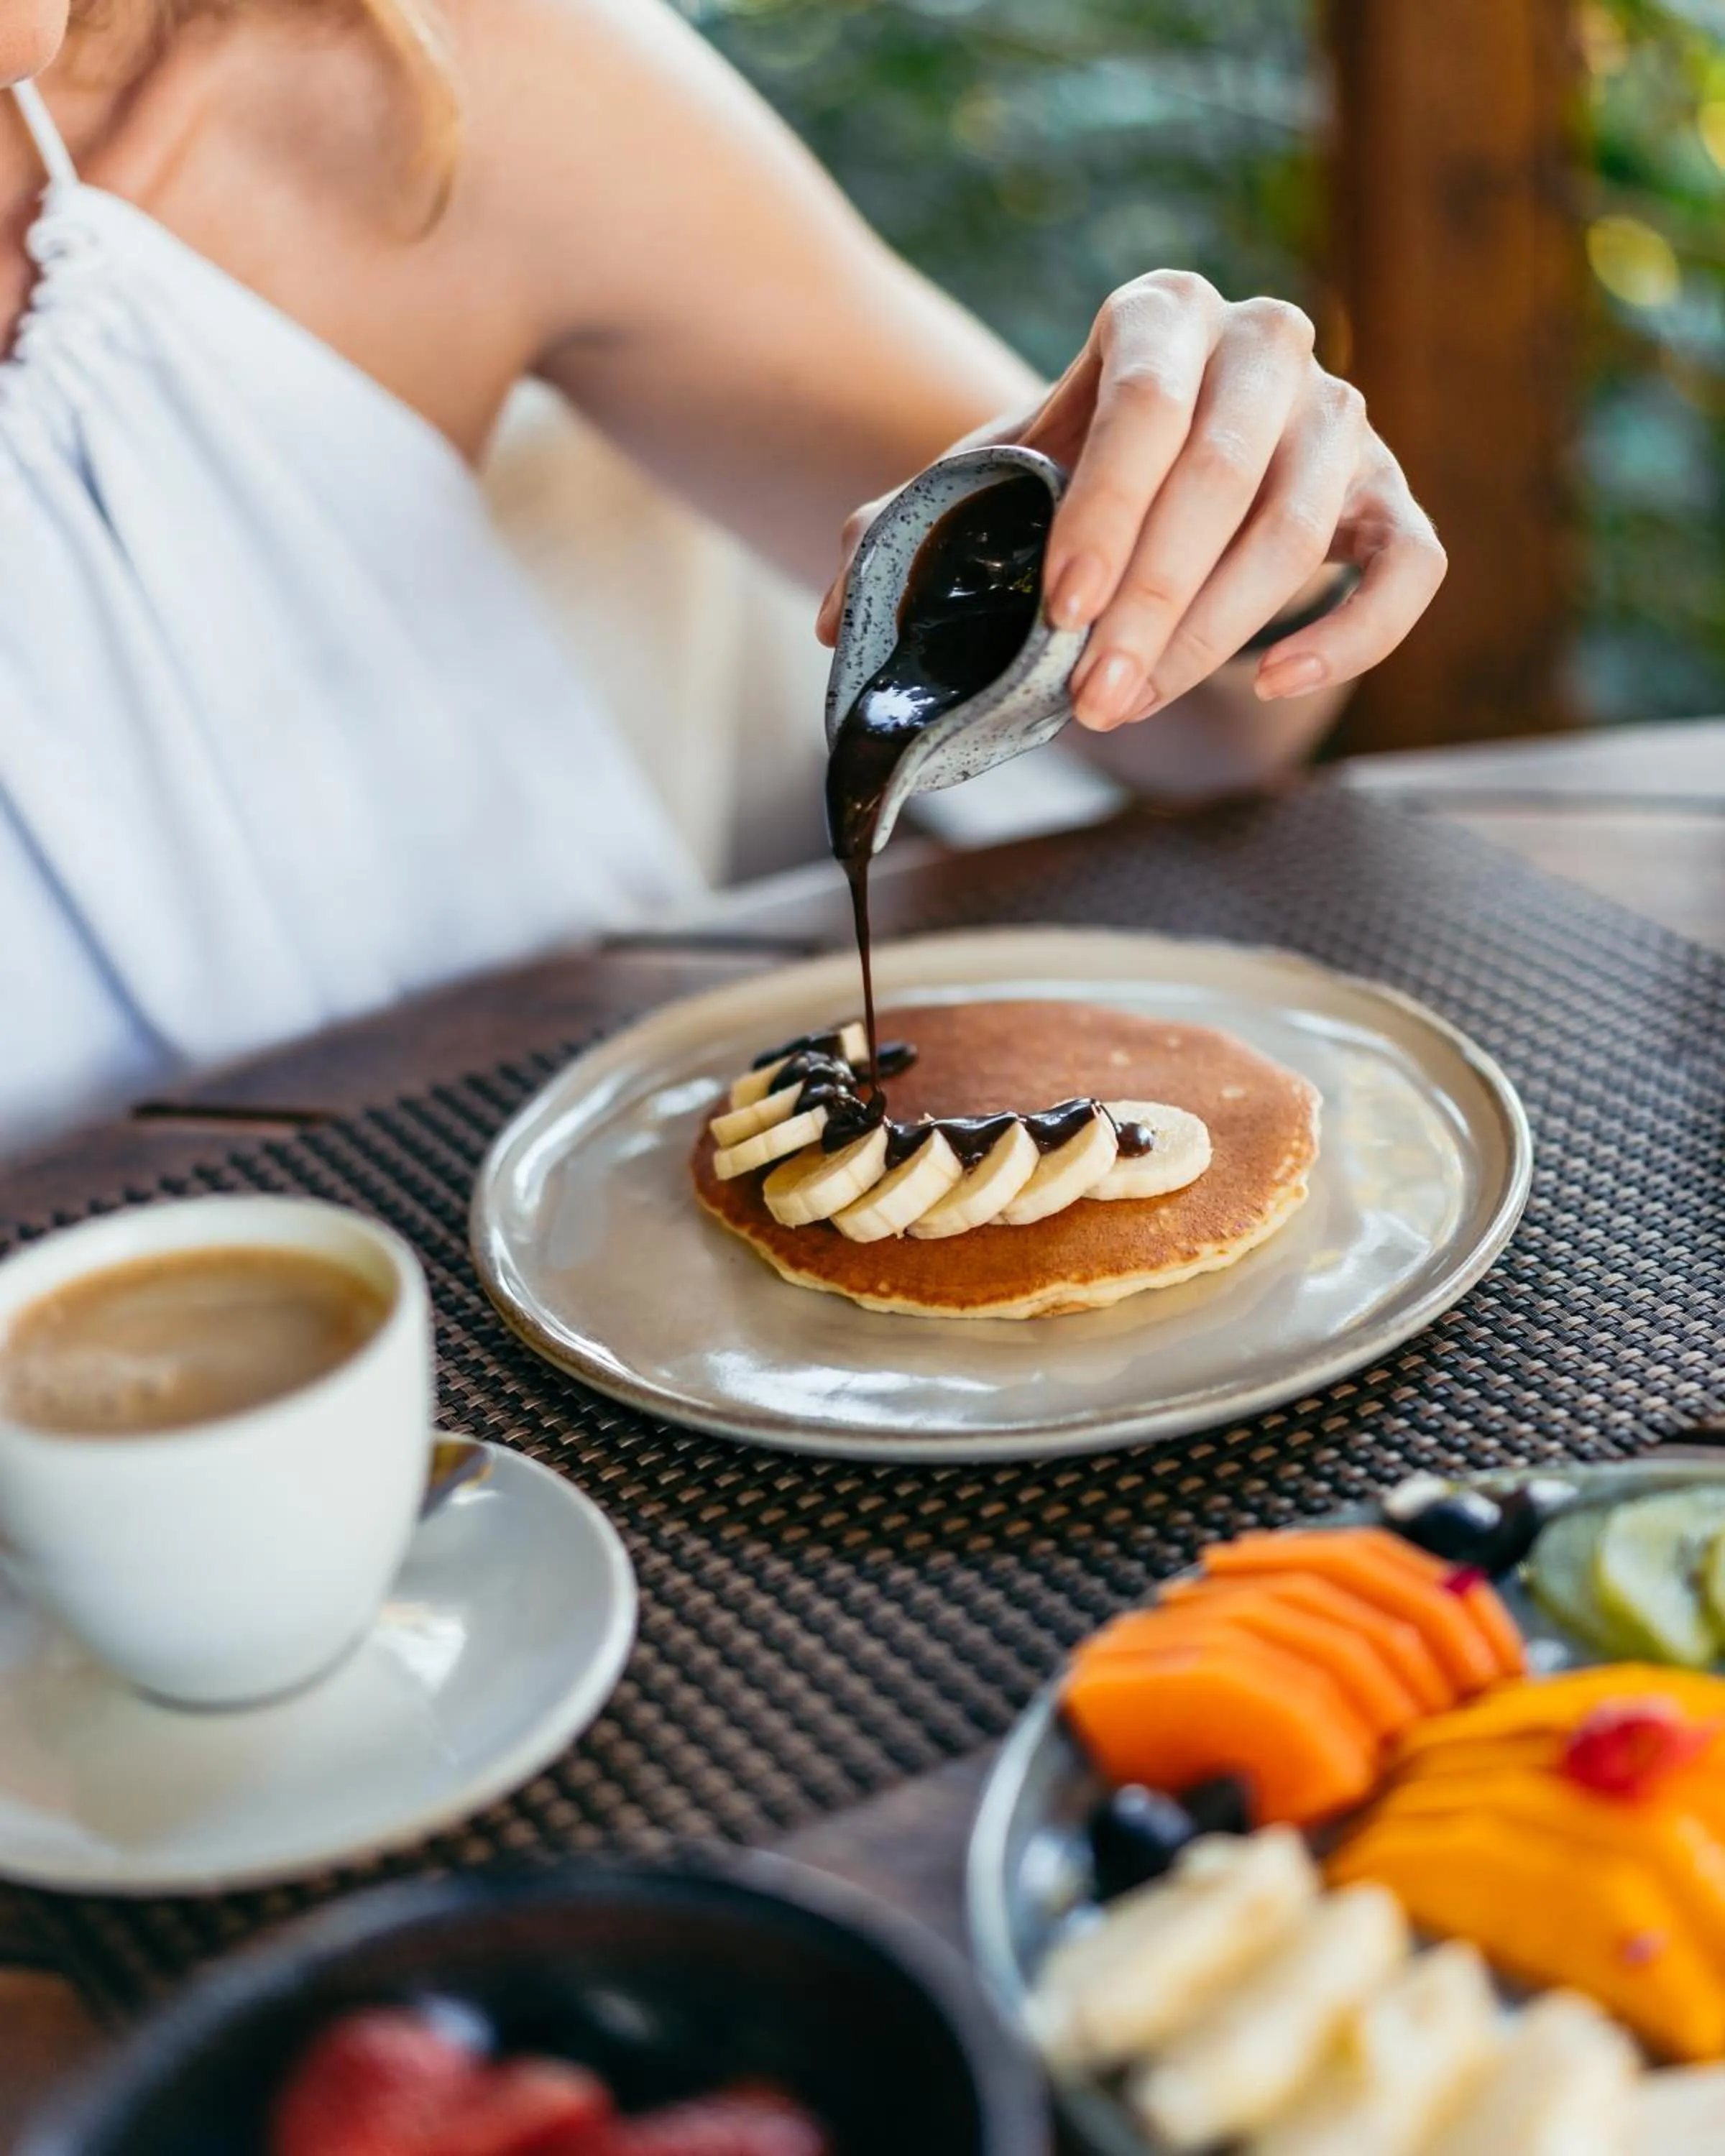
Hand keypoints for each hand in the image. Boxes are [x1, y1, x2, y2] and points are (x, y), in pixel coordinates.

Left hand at [818, 271, 1444, 731]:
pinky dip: (1352, 634)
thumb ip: (914, 529)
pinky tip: (1272, 682)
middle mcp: (1265, 343)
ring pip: (1302, 531)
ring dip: (1216, 635)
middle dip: (1154, 602)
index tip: (1061, 609)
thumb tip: (832, 621)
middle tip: (1091, 699)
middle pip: (1226, 473)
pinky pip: (1407, 568)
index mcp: (1159, 315)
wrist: (1159, 485)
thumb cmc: (1068, 480)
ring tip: (1132, 705)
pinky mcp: (1391, 498)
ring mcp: (1342, 418)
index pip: (1146, 404)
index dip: (1107, 513)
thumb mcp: (990, 485)